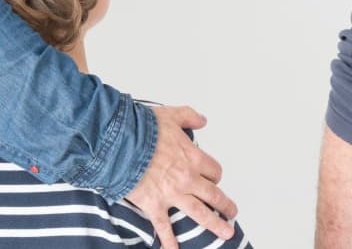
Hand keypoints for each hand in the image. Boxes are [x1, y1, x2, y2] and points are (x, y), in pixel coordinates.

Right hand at [125, 105, 237, 246]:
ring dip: (215, 225)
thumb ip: (189, 116)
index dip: (215, 175)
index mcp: (193, 158)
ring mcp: (172, 194)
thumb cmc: (142, 128)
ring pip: (200, 213)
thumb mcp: (170, 115)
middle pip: (214, 195)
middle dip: (226, 205)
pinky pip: (165, 228)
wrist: (120, 141)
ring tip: (226, 233)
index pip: (214, 171)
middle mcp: (187, 178)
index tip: (214, 179)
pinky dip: (170, 242)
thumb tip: (203, 120)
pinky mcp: (154, 205)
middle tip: (232, 213)